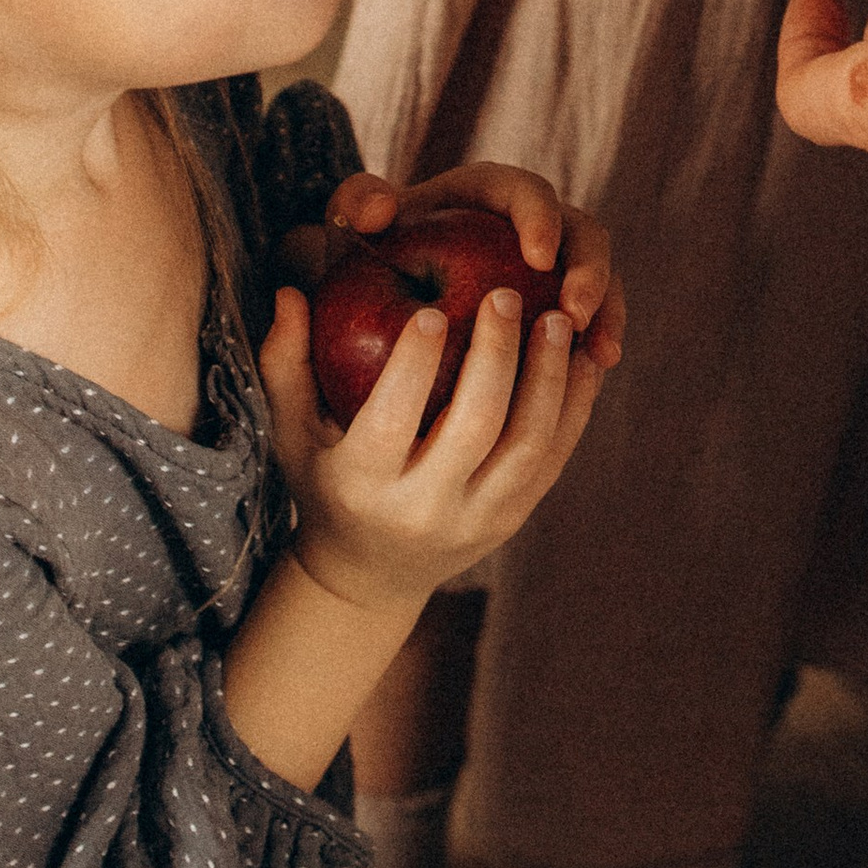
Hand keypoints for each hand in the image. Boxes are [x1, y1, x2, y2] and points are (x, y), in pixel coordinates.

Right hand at [259, 266, 603, 618]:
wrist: (370, 575)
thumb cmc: (327, 482)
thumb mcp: (292, 433)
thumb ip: (286, 363)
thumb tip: (289, 292)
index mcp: (363, 484)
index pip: (391, 422)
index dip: (413, 366)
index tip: (432, 309)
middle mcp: (423, 507)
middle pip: (473, 427)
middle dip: (494, 356)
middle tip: (503, 294)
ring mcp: (477, 519)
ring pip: (527, 446)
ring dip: (548, 377)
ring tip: (556, 317)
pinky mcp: (514, 519)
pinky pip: (554, 459)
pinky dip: (574, 406)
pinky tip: (582, 356)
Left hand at [328, 161, 625, 370]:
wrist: (376, 297)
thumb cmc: (364, 255)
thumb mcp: (347, 227)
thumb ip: (353, 203)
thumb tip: (380, 207)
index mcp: (489, 192)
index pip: (529, 193)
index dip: (542, 220)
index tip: (538, 257)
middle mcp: (532, 224)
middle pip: (584, 234)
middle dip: (591, 272)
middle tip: (576, 314)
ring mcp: (553, 271)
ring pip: (600, 281)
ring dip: (607, 314)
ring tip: (601, 354)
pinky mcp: (557, 312)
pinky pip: (589, 325)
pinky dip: (595, 347)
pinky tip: (593, 377)